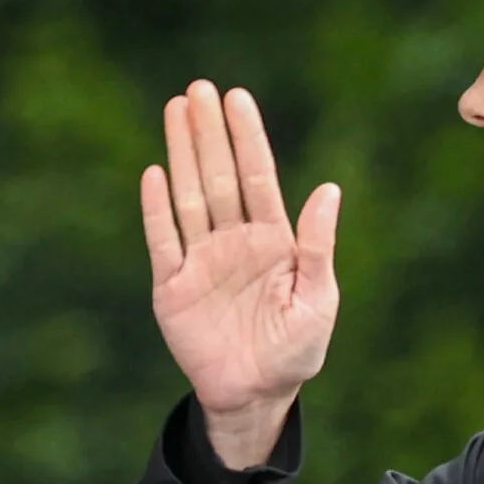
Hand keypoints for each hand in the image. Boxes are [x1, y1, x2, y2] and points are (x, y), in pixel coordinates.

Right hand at [140, 80, 338, 469]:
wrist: (255, 395)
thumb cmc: (295, 350)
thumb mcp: (318, 300)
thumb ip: (318, 247)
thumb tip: (329, 190)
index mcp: (272, 240)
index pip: (258, 177)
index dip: (247, 137)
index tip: (236, 98)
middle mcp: (233, 240)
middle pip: (219, 176)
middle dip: (209, 132)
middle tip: (199, 88)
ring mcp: (200, 260)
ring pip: (189, 196)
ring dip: (182, 154)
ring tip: (175, 110)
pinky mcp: (171, 286)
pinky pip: (163, 240)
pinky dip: (157, 209)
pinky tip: (154, 173)